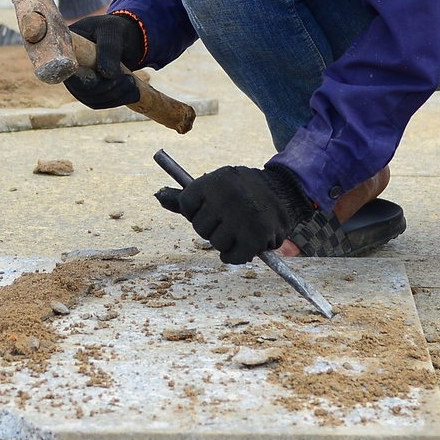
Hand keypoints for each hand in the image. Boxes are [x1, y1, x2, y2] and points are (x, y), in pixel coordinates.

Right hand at [62, 12, 145, 110]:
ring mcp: (78, 82)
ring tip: (132, 83)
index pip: (65, 71)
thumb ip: (108, 49)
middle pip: (82, 89)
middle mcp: (69, 69)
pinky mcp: (90, 92)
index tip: (99, 77)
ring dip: (115, 95)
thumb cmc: (114, 30)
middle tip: (128, 79)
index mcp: (66, 50)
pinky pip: (101, 103)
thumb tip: (107, 75)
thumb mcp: (112, 31)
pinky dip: (118, 100)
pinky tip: (134, 93)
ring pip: (93, 99)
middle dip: (107, 87)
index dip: (80, 79)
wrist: (125, 39)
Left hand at [152, 164, 316, 266]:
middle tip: (230, 217)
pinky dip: (236, 256)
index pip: (185, 205)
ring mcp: (242, 217)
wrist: (282, 189)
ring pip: (216, 244)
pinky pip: (234, 257)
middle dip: (213, 227)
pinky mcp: (257, 235)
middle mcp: (226, 197)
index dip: (196, 210)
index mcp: (212, 182)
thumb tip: (157, 196)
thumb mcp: (212, 186)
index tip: (211, 205)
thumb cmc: (239, 191)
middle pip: (201, 228)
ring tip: (240, 227)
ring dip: (227, 241)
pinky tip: (244, 244)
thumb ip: (183, 197)